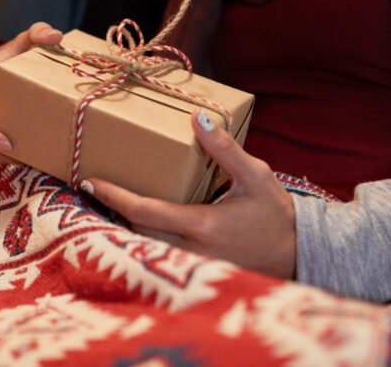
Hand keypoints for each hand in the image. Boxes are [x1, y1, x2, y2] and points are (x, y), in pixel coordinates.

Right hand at [0, 22, 62, 162]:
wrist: (7, 64)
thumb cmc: (14, 53)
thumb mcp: (24, 39)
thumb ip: (37, 32)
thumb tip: (56, 36)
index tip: (5, 142)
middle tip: (24, 159)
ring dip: (10, 158)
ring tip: (35, 162)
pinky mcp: (2, 130)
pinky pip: (5, 148)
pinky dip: (19, 156)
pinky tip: (40, 159)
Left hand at [82, 110, 296, 279]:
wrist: (301, 256)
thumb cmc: (277, 215)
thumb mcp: (256, 175)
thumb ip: (225, 149)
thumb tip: (198, 118)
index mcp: (202, 225)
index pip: (144, 211)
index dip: (112, 196)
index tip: (89, 181)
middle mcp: (191, 250)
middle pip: (134, 231)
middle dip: (110, 211)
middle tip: (90, 187)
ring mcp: (192, 267)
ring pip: (144, 247)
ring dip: (123, 226)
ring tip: (103, 202)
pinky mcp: (195, 272)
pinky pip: (159, 256)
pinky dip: (142, 238)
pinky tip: (133, 222)